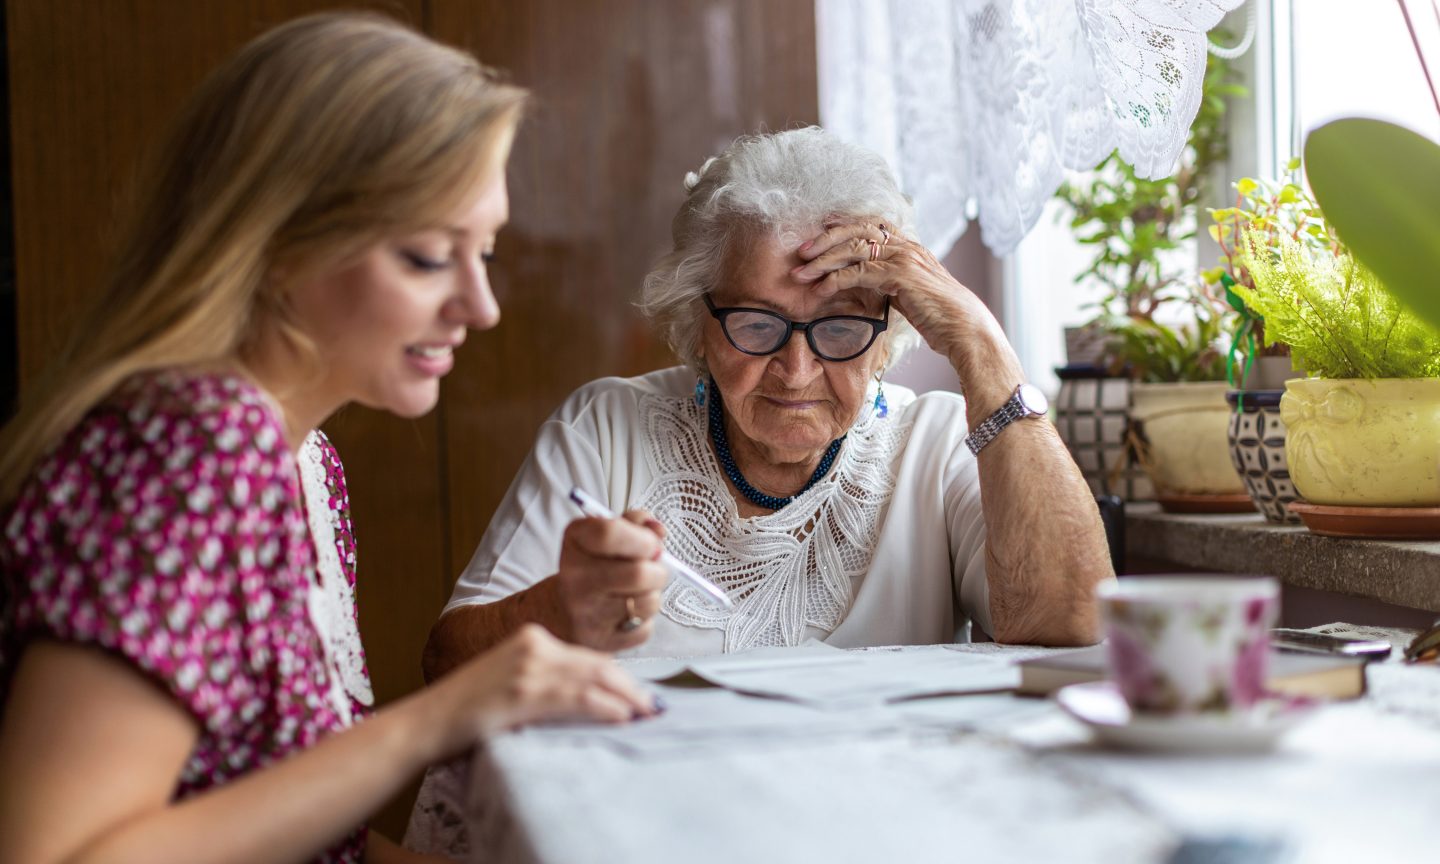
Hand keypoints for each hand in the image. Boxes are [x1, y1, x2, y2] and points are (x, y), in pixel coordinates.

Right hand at [426, 624, 659, 757]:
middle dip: (630, 686)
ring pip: (593, 678)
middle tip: (652, 706)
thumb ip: (544, 681)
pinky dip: (605, 707)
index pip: (587, 656)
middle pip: (597, 663)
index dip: (618, 676)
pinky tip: (621, 717)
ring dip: (626, 698)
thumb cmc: (467, 710)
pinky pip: (576, 698)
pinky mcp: (523, 693)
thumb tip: (587, 698)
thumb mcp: (509, 681)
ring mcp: (528, 668)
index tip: (638, 694)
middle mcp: (534, 646)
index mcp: (531, 638)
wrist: (426, 722)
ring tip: (645, 714)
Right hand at [554, 510, 668, 650]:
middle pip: (638, 573)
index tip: (650, 544)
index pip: (610, 533)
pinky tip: (628, 614)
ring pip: (647, 602)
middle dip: (658, 571)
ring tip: (639, 591)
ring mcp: (585, 613)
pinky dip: (645, 621)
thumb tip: (659, 531)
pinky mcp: (600, 642)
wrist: (560, 611)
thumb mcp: (606, 534)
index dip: (642, 538)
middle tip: (652, 570)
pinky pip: (644, 629)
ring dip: (653, 595)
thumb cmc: (594, 566)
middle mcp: (575, 577)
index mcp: (576, 540)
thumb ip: (636, 524)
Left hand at [791, 221, 1022, 396]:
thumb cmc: (941, 318)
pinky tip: (820, 290)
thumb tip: (868, 284)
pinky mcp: (901, 276)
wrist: (966, 330)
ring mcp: (904, 258)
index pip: (871, 224)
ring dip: (823, 260)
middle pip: (857, 229)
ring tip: (801, 272)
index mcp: (909, 248)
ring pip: (854, 248)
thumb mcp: (911, 294)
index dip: (843, 224)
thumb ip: (891, 283)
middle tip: (801, 252)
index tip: (819, 229)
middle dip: (825, 238)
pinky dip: (835, 279)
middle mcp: (906, 247)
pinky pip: (859, 272)